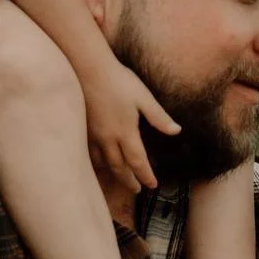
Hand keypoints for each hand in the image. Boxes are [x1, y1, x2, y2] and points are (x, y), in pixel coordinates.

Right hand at [81, 58, 179, 194]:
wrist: (87, 69)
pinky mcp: (81, 130)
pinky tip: (99, 162)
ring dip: (113, 173)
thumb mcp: (143, 97)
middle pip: (119, 168)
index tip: (152, 186)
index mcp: (126, 132)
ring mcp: (92, 136)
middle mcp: (108, 139)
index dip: (145, 176)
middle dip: (129, 181)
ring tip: (120, 177)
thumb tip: (176, 131)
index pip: (138, 162)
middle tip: (136, 190)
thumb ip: (159, 117)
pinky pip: (89, 154)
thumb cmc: (118, 80)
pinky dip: (97, 163)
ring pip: (103, 163)